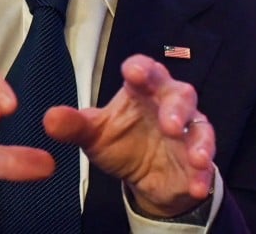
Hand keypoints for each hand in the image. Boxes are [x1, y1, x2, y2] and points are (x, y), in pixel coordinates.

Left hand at [44, 54, 214, 217]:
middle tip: (170, 123)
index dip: (141, 69)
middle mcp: (168, 105)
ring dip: (198, 141)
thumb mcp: (93, 134)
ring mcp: (187, 132)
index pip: (144, 69)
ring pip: (200, 127)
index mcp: (141, 90)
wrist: (143, 177)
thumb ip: (73, 125)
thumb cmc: (120, 141)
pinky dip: (203, 175)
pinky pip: (206, 165)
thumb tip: (50, 119)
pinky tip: (197, 186)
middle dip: (176, 107)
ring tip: (196, 157)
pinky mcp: (196, 160)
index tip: (134, 73)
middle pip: (180, 94)